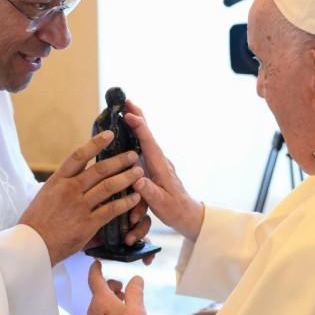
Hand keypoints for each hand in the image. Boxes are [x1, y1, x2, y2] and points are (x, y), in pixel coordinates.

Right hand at [19, 131, 143, 266]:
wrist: (32, 246)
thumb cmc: (36, 221)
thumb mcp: (45, 195)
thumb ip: (62, 184)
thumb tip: (76, 174)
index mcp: (57, 180)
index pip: (78, 156)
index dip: (95, 143)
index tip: (110, 135)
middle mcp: (69, 189)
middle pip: (99, 169)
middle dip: (120, 160)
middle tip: (133, 154)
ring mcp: (79, 206)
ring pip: (109, 186)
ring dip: (127, 177)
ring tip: (139, 172)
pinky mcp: (88, 223)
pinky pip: (111, 209)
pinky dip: (125, 202)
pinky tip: (135, 197)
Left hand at [87, 260, 154, 314]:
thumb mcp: (138, 307)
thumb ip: (135, 290)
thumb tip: (136, 279)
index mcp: (101, 301)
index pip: (94, 279)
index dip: (95, 269)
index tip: (96, 263)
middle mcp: (92, 314)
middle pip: (99, 295)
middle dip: (111, 290)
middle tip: (124, 292)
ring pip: (99, 310)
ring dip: (110, 305)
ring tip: (126, 309)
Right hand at [123, 100, 204, 240]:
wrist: (187, 214)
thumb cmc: (175, 209)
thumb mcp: (161, 204)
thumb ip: (149, 191)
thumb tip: (137, 178)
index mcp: (160, 166)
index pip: (148, 142)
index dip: (139, 127)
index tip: (128, 115)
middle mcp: (158, 160)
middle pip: (147, 134)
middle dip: (138, 116)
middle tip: (127, 100)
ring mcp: (156, 162)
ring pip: (145, 138)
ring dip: (137, 122)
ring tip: (126, 109)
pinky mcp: (153, 167)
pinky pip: (144, 146)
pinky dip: (137, 134)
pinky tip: (129, 129)